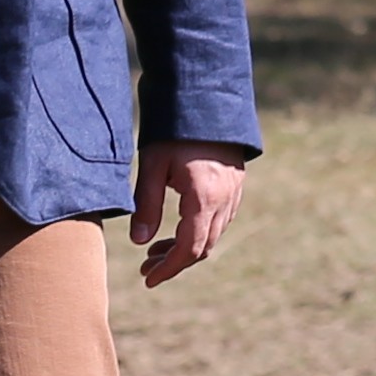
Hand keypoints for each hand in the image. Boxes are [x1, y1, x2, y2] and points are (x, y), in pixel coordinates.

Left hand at [131, 142, 247, 284]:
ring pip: (214, 234)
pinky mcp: (236, 183)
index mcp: (204, 197)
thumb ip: (146, 204)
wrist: (208, 96)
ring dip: (187, 248)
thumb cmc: (175, 128)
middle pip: (204, 247)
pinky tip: (178, 228)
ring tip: (155, 250)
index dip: (168, 268)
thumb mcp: (153, 164)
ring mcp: (235, 191)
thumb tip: (138, 242)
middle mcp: (225, 199)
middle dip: (175, 262)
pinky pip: (221, 219)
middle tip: (146, 268)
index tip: (148, 279)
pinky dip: (200, 231)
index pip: (189, 249)